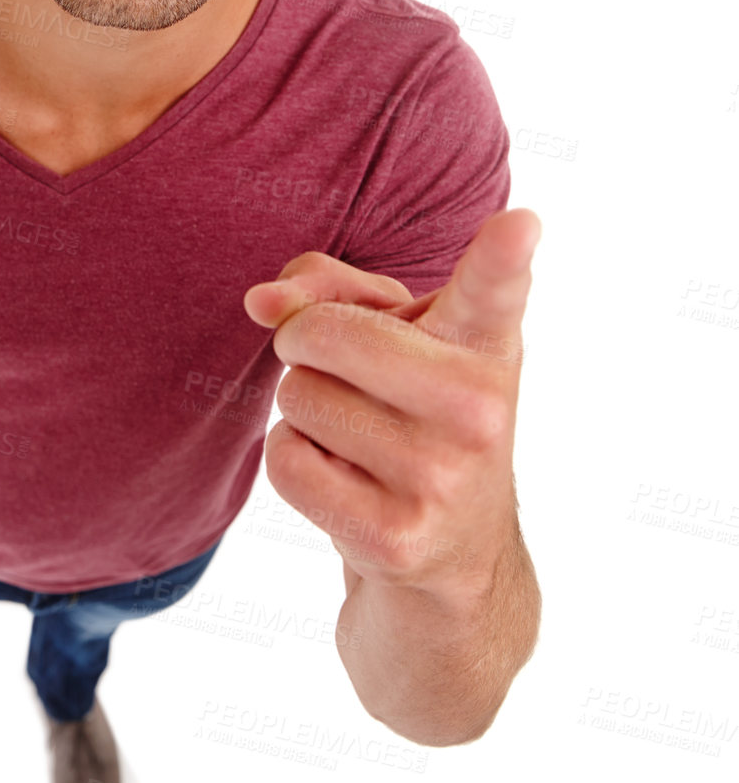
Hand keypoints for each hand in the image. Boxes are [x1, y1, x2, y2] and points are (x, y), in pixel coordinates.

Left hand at [243, 209, 540, 596]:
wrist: (452, 557)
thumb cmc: (412, 413)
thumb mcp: (393, 335)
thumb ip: (327, 289)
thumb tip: (261, 302)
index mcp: (485, 342)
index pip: (494, 288)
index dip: (505, 253)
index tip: (520, 225)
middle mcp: (479, 408)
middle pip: (324, 333)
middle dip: (304, 345)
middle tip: (344, 374)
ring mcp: (442, 477)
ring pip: (298, 397)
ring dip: (306, 411)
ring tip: (362, 438)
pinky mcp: (396, 537)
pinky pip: (285, 461)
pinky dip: (295, 463)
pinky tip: (346, 480)